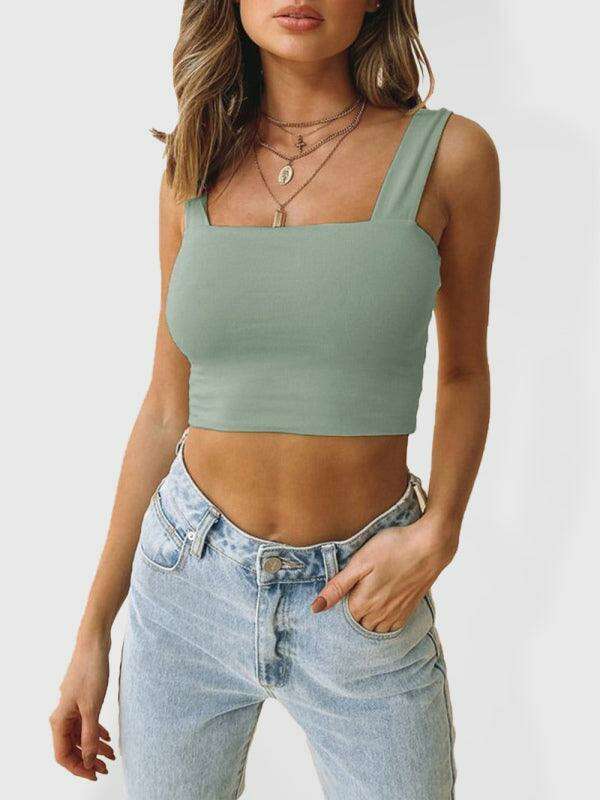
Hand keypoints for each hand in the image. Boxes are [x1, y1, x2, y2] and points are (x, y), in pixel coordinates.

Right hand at [49, 636, 115, 780]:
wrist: (94, 644)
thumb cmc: (91, 671)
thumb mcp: (92, 707)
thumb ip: (89, 735)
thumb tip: (88, 760)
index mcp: (59, 719)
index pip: (63, 754)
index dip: (77, 767)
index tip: (94, 774)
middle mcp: (63, 715)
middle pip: (72, 746)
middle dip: (88, 759)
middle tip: (105, 767)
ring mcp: (72, 707)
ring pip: (81, 734)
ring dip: (94, 746)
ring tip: (111, 755)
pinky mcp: (82, 699)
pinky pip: (87, 722)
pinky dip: (96, 732)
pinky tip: (107, 738)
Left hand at [311, 514, 457, 632]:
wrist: (430, 546)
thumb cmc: (393, 547)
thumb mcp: (360, 561)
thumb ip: (338, 586)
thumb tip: (316, 608)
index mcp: (363, 602)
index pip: (341, 619)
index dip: (335, 610)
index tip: (333, 598)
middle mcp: (379, 614)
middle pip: (356, 627)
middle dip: (349, 619)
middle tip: (347, 600)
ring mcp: (395, 613)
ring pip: (373, 630)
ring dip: (365, 623)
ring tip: (362, 606)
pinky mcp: (408, 609)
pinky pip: (391, 628)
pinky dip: (382, 624)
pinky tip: (380, 611)